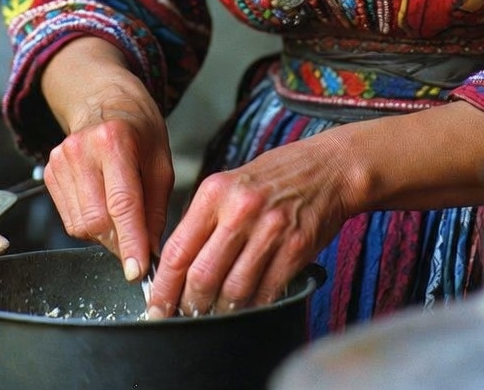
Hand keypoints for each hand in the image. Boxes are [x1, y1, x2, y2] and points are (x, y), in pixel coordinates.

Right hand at [41, 38, 173, 281]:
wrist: (104, 99)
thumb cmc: (139, 128)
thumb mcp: (162, 160)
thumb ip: (157, 206)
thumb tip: (151, 250)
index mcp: (115, 141)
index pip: (122, 204)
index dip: (130, 242)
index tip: (137, 271)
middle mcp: (82, 150)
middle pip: (97, 221)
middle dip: (120, 242)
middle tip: (138, 244)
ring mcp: (60, 161)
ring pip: (81, 226)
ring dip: (105, 235)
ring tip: (122, 217)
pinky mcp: (49, 173)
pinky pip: (70, 219)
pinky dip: (90, 224)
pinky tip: (103, 204)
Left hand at [146, 129, 349, 317]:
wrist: (328, 168)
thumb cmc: (276, 177)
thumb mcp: (231, 184)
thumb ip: (204, 220)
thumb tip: (178, 267)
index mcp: (216, 191)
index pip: (178, 250)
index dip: (163, 287)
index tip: (156, 306)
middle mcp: (240, 209)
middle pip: (202, 276)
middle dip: (190, 305)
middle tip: (186, 315)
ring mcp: (270, 229)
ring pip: (233, 290)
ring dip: (221, 310)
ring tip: (217, 311)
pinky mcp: (296, 248)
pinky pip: (266, 292)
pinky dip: (253, 306)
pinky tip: (247, 306)